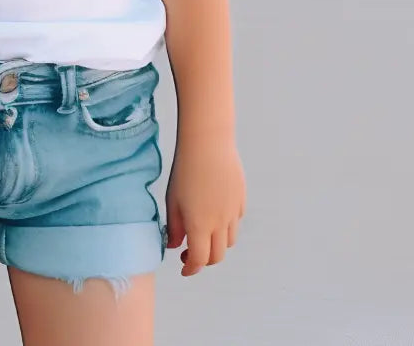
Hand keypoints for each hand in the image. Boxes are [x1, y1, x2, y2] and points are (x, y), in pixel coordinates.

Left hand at [165, 137, 244, 275]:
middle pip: (217, 256)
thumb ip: (173, 227)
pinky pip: (236, 222)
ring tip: (202, 234)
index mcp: (200, 225)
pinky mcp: (241, 200)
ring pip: (229, 241)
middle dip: (203, 260)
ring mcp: (233, 212)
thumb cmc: (185, 170)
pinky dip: (226, 228)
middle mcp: (220, 223)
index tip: (183, 269)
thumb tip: (174, 245)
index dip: (190, 269)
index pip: (199, 260)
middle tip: (189, 253)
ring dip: (216, 245)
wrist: (208, 144)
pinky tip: (214, 215)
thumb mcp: (172, 200)